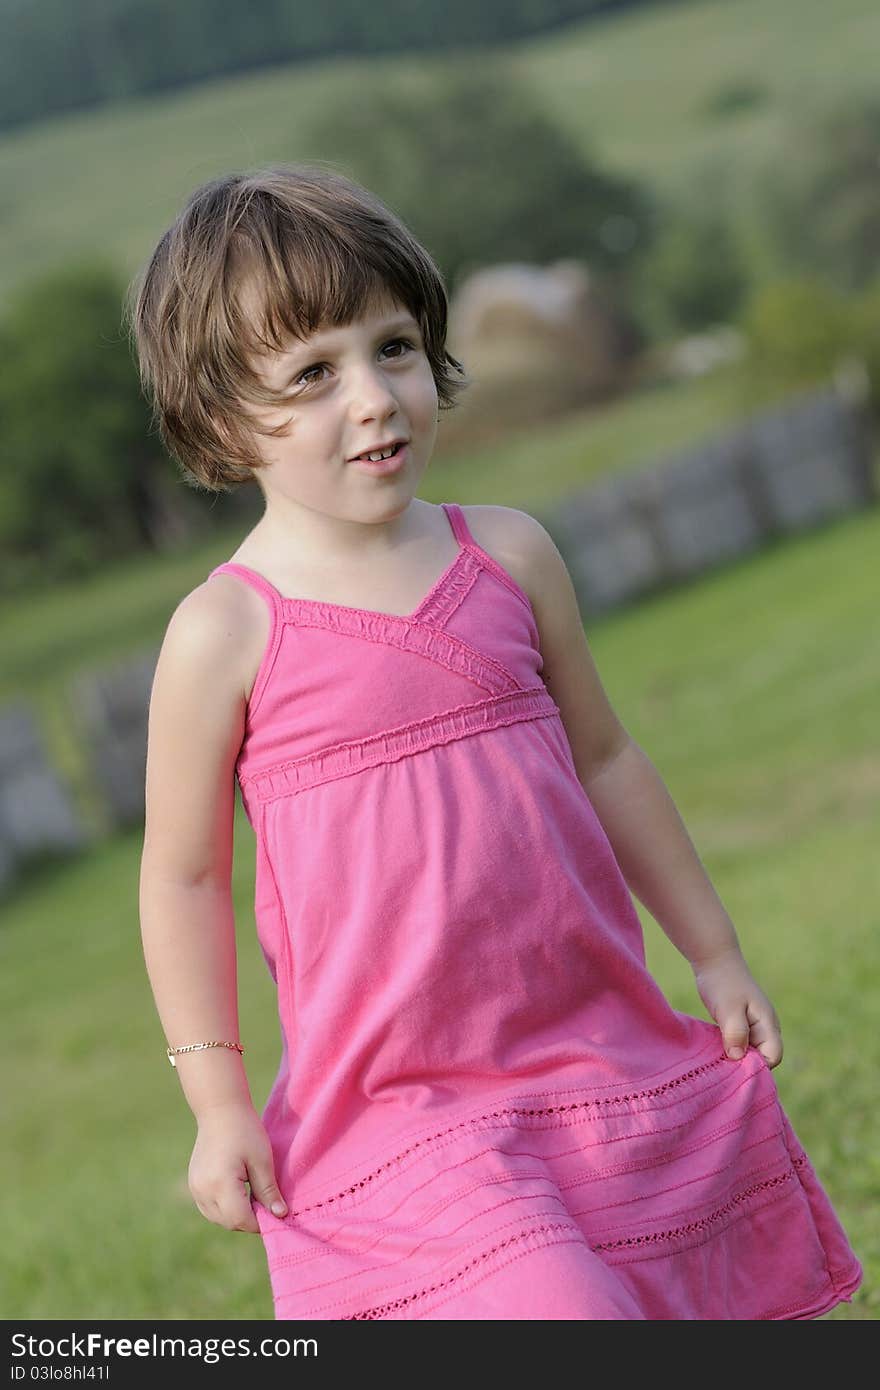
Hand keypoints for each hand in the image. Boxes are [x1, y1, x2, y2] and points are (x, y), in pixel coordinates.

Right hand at [187, 1101, 288, 1231]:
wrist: (220, 1110)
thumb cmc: (245, 1131)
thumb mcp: (262, 1160)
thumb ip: (269, 1191)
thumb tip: (280, 1216)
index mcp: (220, 1184)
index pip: (241, 1220)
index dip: (260, 1222)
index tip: (276, 1213)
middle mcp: (203, 1191)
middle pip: (229, 1222)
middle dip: (249, 1220)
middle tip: (267, 1204)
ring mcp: (195, 1188)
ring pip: (218, 1218)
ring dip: (236, 1215)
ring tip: (253, 1196)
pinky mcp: (194, 1184)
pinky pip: (209, 1208)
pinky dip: (225, 1208)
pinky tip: (238, 1192)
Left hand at [692, 947, 783, 1068]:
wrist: (715, 961)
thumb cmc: (723, 984)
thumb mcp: (728, 1009)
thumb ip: (736, 1032)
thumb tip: (738, 1058)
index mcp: (768, 1024)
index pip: (773, 1057)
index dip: (757, 1066)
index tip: (734, 1065)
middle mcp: (765, 1028)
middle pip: (763, 1058)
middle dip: (746, 1064)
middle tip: (723, 1063)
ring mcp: (754, 1026)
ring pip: (751, 1052)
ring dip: (736, 1057)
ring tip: (717, 1056)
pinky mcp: (742, 1025)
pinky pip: (741, 1044)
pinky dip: (730, 1049)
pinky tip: (716, 1047)